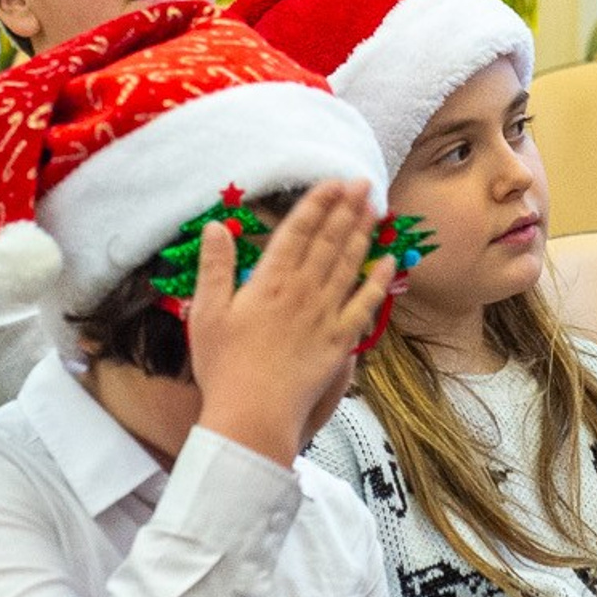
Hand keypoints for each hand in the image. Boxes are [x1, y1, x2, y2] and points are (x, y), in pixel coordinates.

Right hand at [190, 180, 392, 465]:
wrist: (253, 414)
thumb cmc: (224, 366)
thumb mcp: (206, 312)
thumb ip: (214, 267)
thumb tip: (216, 227)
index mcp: (270, 281)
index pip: (299, 231)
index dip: (318, 204)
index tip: (333, 182)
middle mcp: (303, 291)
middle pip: (329, 241)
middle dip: (347, 209)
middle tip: (364, 183)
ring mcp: (326, 314)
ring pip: (349, 264)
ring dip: (364, 234)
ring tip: (376, 209)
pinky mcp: (341, 340)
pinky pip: (365, 304)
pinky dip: (379, 281)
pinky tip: (390, 262)